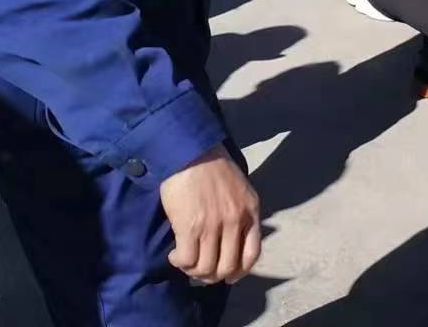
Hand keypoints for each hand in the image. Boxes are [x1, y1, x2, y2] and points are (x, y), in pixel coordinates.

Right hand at [160, 147, 261, 283]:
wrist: (190, 152)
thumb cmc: (212, 168)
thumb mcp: (240, 189)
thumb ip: (240, 213)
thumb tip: (231, 242)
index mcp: (250, 211)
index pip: (252, 254)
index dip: (239, 272)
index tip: (227, 276)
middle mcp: (235, 221)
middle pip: (227, 267)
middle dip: (213, 275)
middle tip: (200, 270)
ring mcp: (213, 226)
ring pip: (206, 268)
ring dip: (193, 270)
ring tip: (185, 261)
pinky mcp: (190, 227)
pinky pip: (187, 260)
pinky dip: (180, 263)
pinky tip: (175, 254)